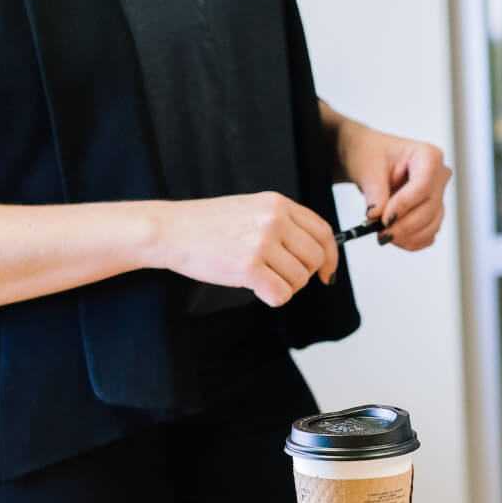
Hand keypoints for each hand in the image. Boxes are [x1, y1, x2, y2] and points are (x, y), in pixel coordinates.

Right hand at [157, 191, 338, 307]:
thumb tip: (314, 252)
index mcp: (278, 204)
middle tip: (281, 277)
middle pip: (314, 259)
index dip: (330, 257)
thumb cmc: (207, 224)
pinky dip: (272, 298)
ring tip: (261, 278)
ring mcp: (262, 243)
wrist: (171, 230)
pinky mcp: (249, 267)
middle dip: (302, 275)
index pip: (323, 232)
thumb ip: (282, 223)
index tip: (326, 272)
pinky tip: (256, 288)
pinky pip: (281, 294)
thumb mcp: (251, 209)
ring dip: (284, 287)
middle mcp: (274, 220)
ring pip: (298, 280)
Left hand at [336, 120, 451, 250]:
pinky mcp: (433, 213)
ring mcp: (439, 195)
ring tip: (383, 235)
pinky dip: (412, 241)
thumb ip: (374, 191)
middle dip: (404, 225)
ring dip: (408, 236)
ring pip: (432, 224)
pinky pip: (429, 234)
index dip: (404, 206)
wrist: (369, 161)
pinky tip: (395, 238)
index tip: (384, 219)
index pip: (422, 186)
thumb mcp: (367, 168)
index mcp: (428, 155)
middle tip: (380, 234)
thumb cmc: (371, 154)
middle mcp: (439, 175)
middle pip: (429, 208)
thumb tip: (377, 216)